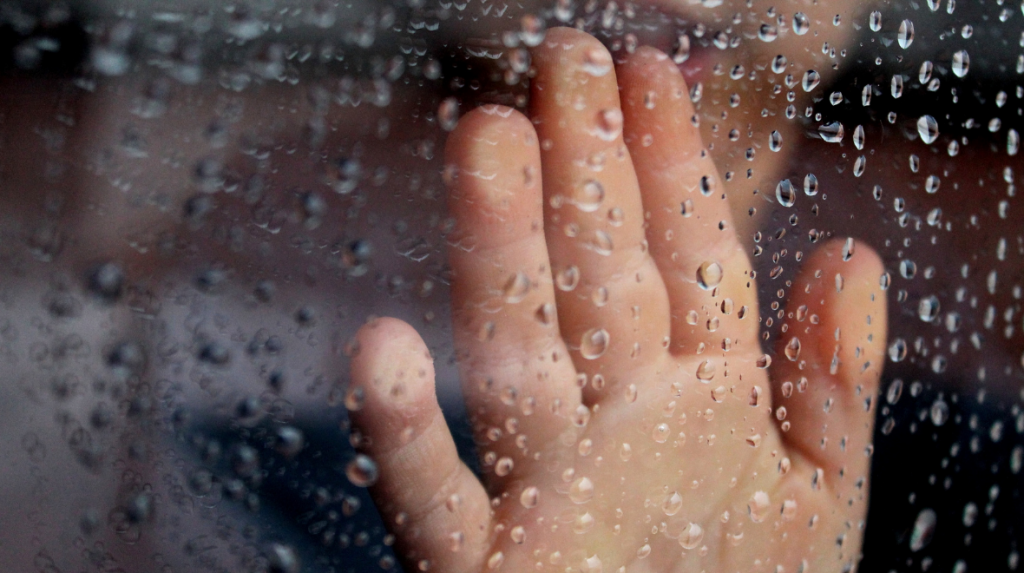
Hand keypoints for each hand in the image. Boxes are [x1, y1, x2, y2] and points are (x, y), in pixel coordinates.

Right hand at [348, 27, 886, 572]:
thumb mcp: (817, 501)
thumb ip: (832, 383)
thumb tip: (851, 251)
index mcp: (704, 405)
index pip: (687, 261)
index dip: (672, 165)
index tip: (648, 71)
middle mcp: (618, 428)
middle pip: (594, 280)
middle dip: (582, 170)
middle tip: (560, 59)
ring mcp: (546, 491)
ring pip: (515, 357)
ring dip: (498, 257)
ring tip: (489, 145)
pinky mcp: (480, 570)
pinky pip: (432, 496)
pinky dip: (403, 430)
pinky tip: (381, 347)